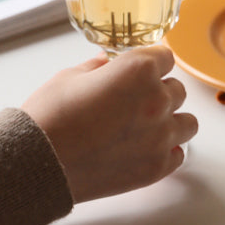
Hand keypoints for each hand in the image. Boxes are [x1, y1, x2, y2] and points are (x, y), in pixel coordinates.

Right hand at [22, 45, 197, 202]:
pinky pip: (177, 154)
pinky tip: (142, 150)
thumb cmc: (48, 119)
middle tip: (130, 103)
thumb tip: (108, 66)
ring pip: (187, 123)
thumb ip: (99, 68)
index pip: (165, 56)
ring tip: (142, 128)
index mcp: (138, 71)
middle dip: (157, 92)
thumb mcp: (70, 78)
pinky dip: (164, 151)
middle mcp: (157, 101)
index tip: (138, 71)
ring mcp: (160, 138)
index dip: (148, 63)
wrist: (37, 164)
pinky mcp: (156, 168)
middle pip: (176, 89)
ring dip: (169, 121)